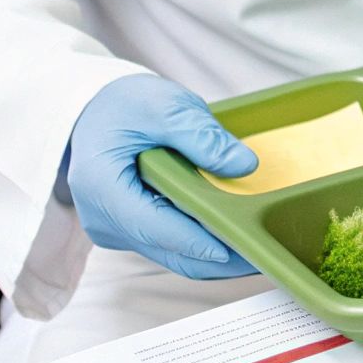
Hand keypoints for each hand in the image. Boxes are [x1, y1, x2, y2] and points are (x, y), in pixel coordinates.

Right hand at [65, 74, 258, 277]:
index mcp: (102, 187)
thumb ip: (202, 136)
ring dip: (215, 257)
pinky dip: (203, 246)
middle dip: (219, 258)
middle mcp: (103, 219)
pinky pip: (171, 247)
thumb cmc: (125, 104)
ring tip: (261, 250)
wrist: (96, 109)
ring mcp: (116, 229)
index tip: (239, 248)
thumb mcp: (165, 107)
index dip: (198, 241)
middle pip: (169, 251)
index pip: (155, 226)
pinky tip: (238, 239)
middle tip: (267, 255)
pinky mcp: (132, 231)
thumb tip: (244, 165)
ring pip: (173, 255)